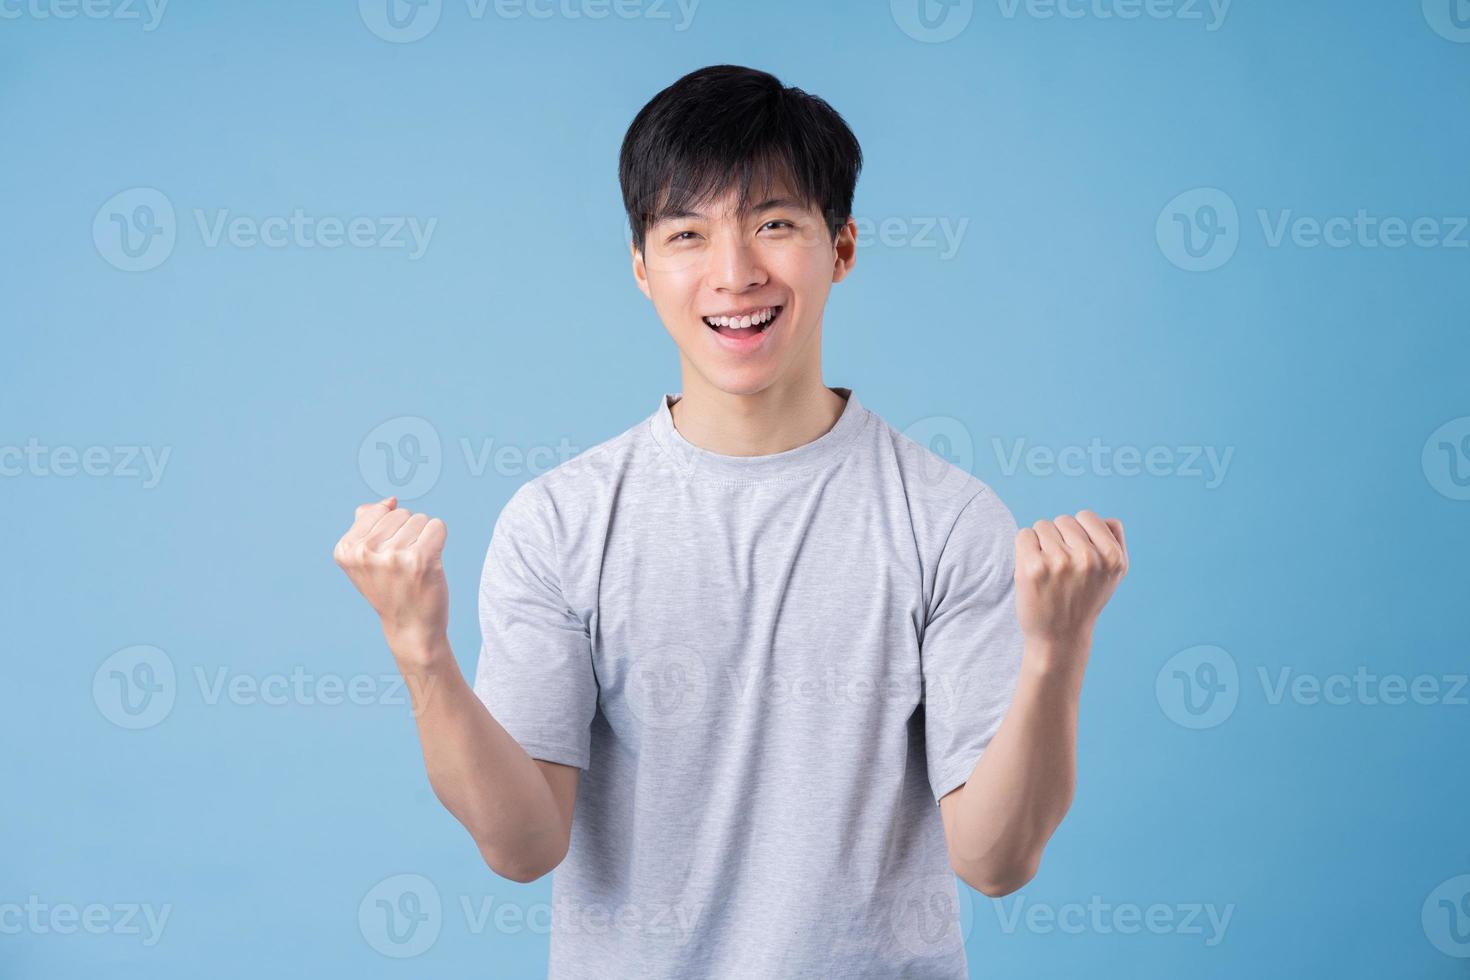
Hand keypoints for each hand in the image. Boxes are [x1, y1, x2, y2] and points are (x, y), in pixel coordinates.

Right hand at [333, 496, 449, 666]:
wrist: (410, 627)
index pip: (379, 510)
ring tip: (416, 566)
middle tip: (404, 565)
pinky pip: (437, 526)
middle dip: (408, 533)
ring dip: (423, 538)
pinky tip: (432, 561)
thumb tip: (389, 501)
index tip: (387, 558)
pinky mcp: (420, 560)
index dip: (390, 529)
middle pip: (401, 513)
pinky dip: (439, 539)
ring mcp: (392, 556)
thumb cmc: (391, 588)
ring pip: (420, 519)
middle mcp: (365, 552)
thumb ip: (368, 524)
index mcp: (345, 549)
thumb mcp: (366, 559)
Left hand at [1014, 510, 1127, 668]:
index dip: (1078, 532)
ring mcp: (1060, 562)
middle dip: (1059, 538)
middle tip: (1061, 567)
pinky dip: (1025, 548)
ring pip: (1042, 526)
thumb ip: (1114, 542)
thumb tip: (1104, 519)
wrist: (1059, 637)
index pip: (1087, 516)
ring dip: (1041, 544)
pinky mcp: (1033, 568)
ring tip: (1048, 570)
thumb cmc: (1084, 600)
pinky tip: (1033, 569)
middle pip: (1063, 520)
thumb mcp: (1113, 575)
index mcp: (1113, 557)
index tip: (1076, 554)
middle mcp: (1089, 558)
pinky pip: (1024, 535)